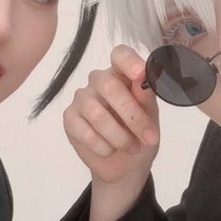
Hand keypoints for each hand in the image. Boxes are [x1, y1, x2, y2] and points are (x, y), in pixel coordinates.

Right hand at [65, 45, 160, 188]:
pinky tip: (110, 150)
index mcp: (121, 74)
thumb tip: (145, 79)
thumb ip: (146, 97)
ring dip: (120, 137)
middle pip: (110, 87)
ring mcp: (82, 99)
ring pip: (98, 115)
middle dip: (133, 117)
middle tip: (149, 137)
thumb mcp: (150, 116)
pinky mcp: (70, 119)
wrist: (126, 165)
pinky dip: (104, 147)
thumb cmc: (139, 134)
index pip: (119, 55)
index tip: (140, 73)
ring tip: (132, 147)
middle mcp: (98, 81)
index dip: (128, 61)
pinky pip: (86, 133)